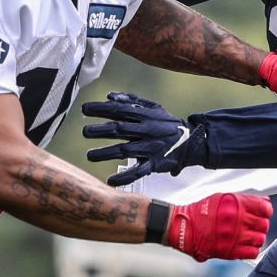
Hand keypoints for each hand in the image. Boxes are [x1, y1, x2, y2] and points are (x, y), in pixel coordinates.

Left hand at [82, 92, 207, 185]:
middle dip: (101, 130)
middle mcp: (148, 131)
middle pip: (121, 129)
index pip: (120, 110)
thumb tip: (110, 96)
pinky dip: (124, 178)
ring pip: (126, 150)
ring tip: (90, 155)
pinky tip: (110, 181)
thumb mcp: (153, 108)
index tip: (85, 109)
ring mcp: (151, 148)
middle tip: (85, 132)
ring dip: (106, 153)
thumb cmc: (167, 124)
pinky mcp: (155, 164)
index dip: (102, 109)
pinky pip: (138, 171)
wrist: (191, 142)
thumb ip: (132, 101)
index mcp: (146, 116)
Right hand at [167, 193, 272, 261]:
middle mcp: (236, 220)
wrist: (183, 227)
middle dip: (261, 224)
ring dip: (257, 236)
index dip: (266, 210)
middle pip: (264, 224)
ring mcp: (234, 237)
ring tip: (250, 235)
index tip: (264, 212)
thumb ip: (243, 199)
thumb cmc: (201, 211)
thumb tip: (263, 202)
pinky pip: (252, 252)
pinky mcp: (230, 251)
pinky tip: (246, 245)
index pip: (264, 208)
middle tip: (255, 224)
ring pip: (260, 238)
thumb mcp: (222, 198)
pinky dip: (252, 249)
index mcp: (234, 205)